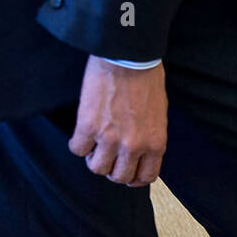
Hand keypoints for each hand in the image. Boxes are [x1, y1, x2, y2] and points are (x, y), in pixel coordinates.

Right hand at [68, 57, 167, 186]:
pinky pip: (78, 149)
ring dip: (94, 159)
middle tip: (107, 157)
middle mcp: (134, 146)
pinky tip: (81, 135)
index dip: (134, 178)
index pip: (145, 177)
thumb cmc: (146, 80)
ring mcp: (110, 139)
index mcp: (155, 144)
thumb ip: (150, 137)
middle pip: (119, 177)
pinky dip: (78, 145)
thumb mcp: (159, 116)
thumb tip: (140, 151)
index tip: (126, 171)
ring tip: (94, 145)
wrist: (128, 58)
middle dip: (112, 170)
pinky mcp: (88, 126)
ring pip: (97, 168)